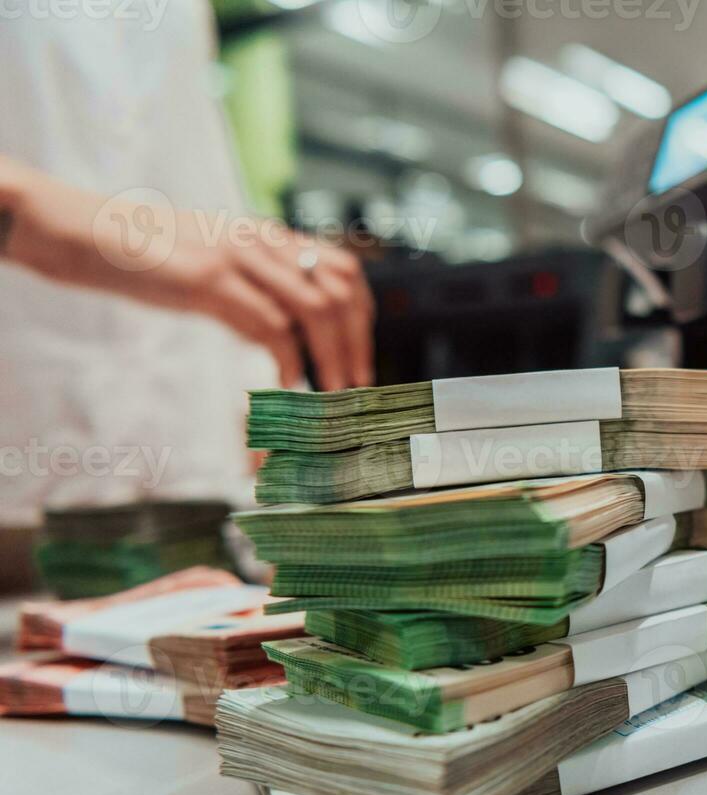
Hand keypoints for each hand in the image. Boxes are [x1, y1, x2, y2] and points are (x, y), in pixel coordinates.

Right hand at [0, 164, 374, 389]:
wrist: (89, 234)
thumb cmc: (150, 258)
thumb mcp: (217, 267)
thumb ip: (254, 290)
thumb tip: (286, 335)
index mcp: (270, 236)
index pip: (344, 269)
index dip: (362, 318)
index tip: (361, 357)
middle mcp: (263, 240)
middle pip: (341, 291)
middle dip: (356, 344)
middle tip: (355, 385)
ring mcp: (239, 257)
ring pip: (316, 308)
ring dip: (331, 357)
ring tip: (331, 392)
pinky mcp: (211, 279)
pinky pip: (269, 325)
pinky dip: (288, 361)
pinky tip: (287, 384)